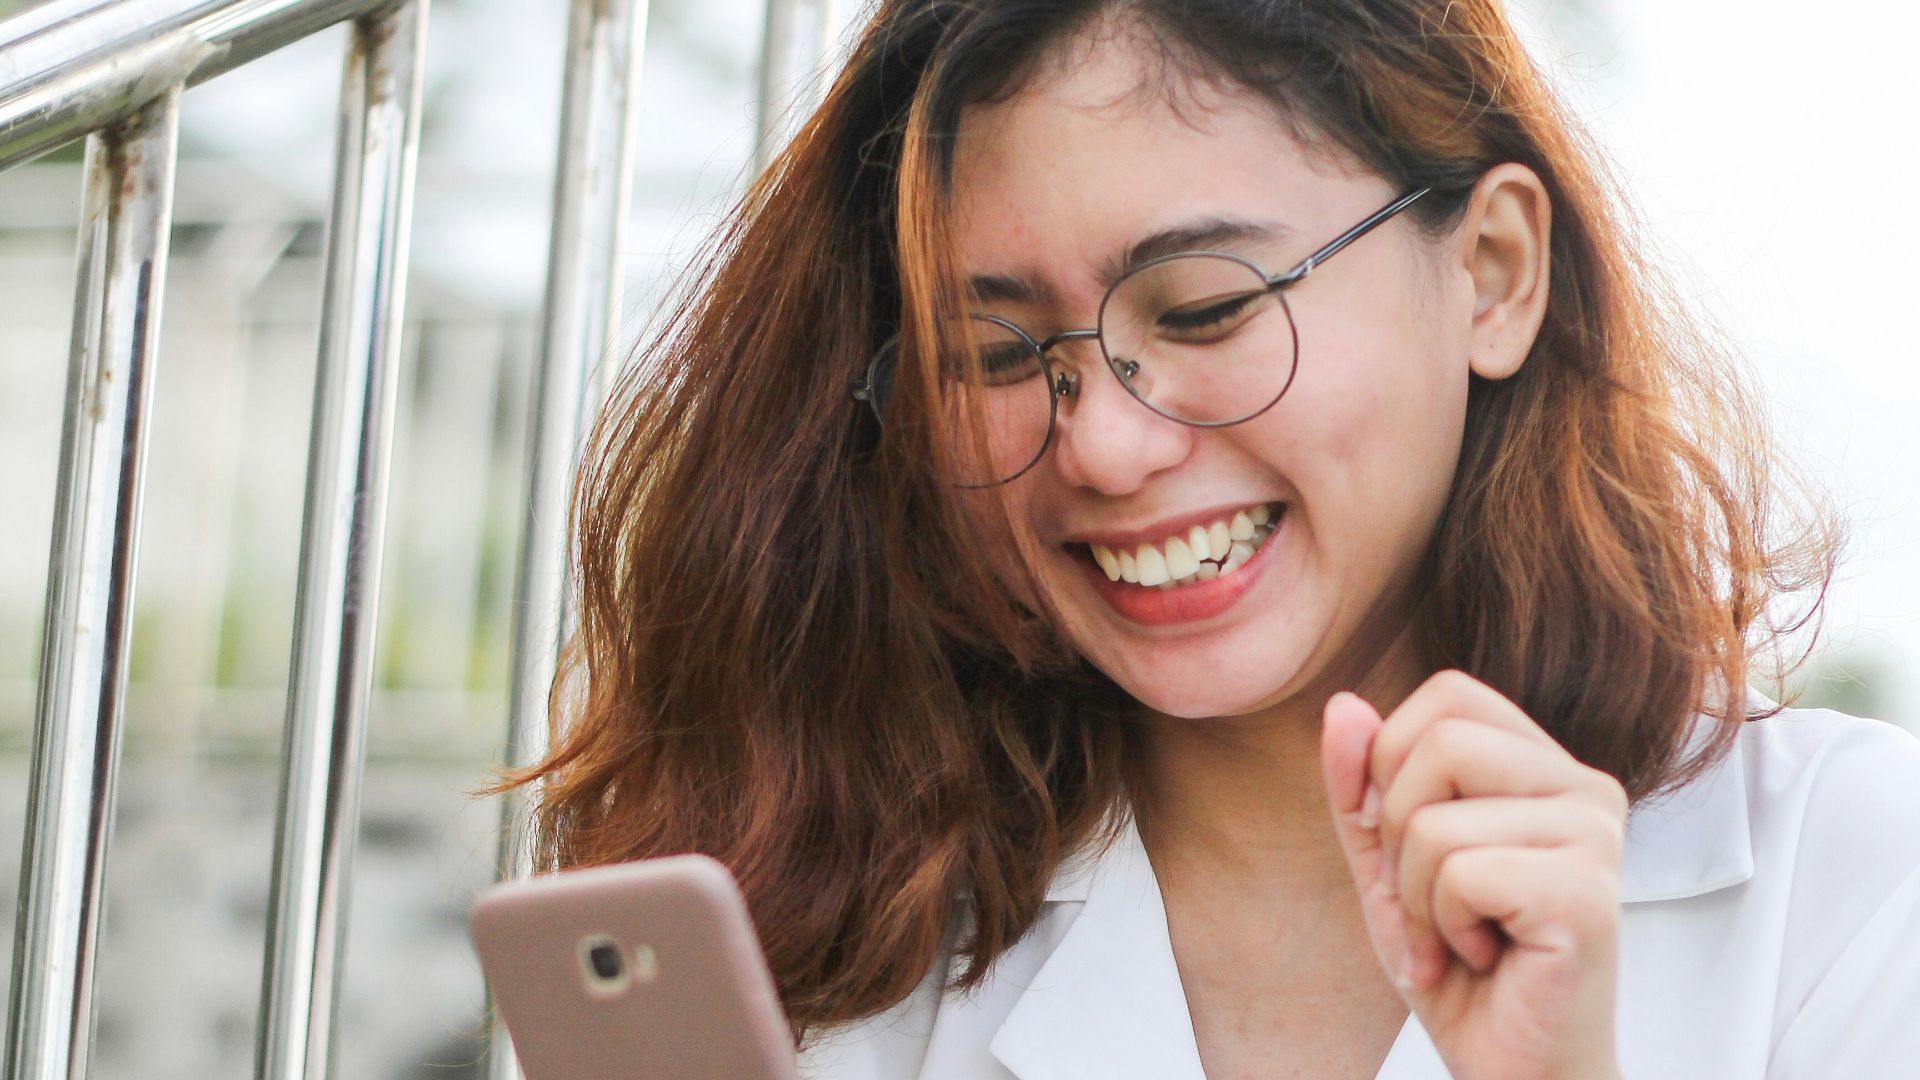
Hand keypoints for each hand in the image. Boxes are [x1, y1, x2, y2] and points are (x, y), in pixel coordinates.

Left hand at [1319, 670, 1627, 1079]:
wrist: (1511, 1066)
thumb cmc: (1459, 967)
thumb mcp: (1389, 864)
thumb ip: (1363, 786)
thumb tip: (1343, 703)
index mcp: (1547, 767)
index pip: (1450, 694)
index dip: (1392, 758)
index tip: (1397, 841)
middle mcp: (1586, 788)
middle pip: (1439, 740)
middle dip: (1397, 831)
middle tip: (1429, 901)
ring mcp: (1596, 837)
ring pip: (1436, 819)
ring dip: (1416, 897)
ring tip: (1457, 938)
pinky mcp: (1586, 893)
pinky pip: (1460, 874)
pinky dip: (1443, 928)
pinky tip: (1483, 958)